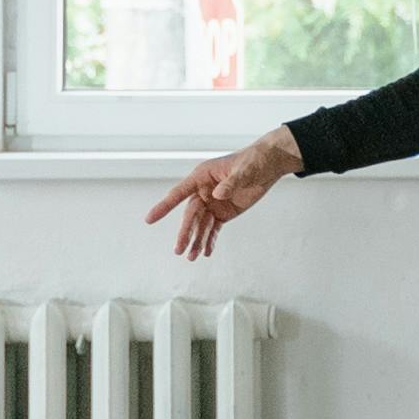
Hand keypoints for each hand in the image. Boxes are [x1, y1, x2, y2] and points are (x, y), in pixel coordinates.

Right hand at [152, 126, 300, 259]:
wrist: (269, 165)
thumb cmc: (253, 161)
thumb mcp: (244, 170)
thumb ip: (231, 182)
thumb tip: (217, 194)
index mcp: (201, 176)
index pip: (178, 193)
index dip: (164, 206)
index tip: (149, 219)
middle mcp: (203, 191)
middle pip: (190, 215)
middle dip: (184, 232)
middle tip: (179, 250)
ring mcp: (212, 203)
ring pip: (200, 225)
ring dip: (196, 241)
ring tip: (192, 258)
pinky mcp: (223, 212)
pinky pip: (213, 228)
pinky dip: (209, 240)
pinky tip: (206, 253)